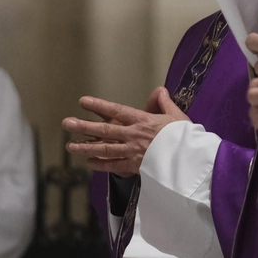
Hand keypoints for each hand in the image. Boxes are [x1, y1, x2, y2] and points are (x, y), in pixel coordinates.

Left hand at [63, 87, 188, 174]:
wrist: (190, 159)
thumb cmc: (185, 137)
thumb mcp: (176, 115)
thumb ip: (164, 102)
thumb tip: (159, 90)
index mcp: (142, 120)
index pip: (116, 110)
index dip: (98, 105)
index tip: (83, 101)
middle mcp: (133, 135)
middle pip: (104, 130)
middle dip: (84, 126)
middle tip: (67, 123)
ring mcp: (133, 152)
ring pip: (104, 149)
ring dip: (86, 147)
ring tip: (70, 146)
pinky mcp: (136, 167)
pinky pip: (114, 166)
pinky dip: (100, 165)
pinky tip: (88, 163)